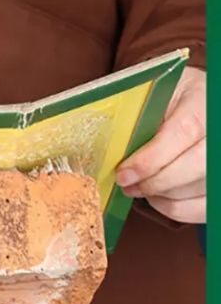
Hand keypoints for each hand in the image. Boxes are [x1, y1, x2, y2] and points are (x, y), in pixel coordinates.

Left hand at [117, 66, 205, 222]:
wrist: (193, 105)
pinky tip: (156, 194)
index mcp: (203, 102)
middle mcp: (218, 132)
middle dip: (153, 181)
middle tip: (126, 182)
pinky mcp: (216, 189)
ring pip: (195, 190)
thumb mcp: (152, 94)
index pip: (184, 132)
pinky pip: (197, 209)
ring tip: (136, 185)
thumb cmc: (168, 100)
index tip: (124, 173)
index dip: (151, 159)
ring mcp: (220, 166)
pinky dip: (171, 207)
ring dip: (159, 194)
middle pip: (195, 166)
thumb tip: (96, 132)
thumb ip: (134, 113)